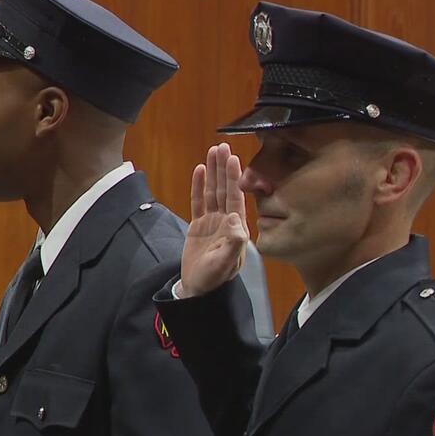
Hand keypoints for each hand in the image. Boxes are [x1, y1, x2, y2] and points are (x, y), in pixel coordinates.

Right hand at [180, 143, 249, 296]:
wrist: (197, 289)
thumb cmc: (213, 279)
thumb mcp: (225, 263)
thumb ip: (233, 243)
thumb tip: (237, 219)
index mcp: (236, 228)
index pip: (236, 198)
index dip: (234, 178)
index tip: (234, 159)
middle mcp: (226, 221)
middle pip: (225, 189)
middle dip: (223, 169)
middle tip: (222, 147)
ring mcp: (212, 222)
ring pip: (212, 192)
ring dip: (213, 172)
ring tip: (212, 152)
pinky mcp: (198, 225)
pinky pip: (198, 201)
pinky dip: (199, 186)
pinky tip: (200, 171)